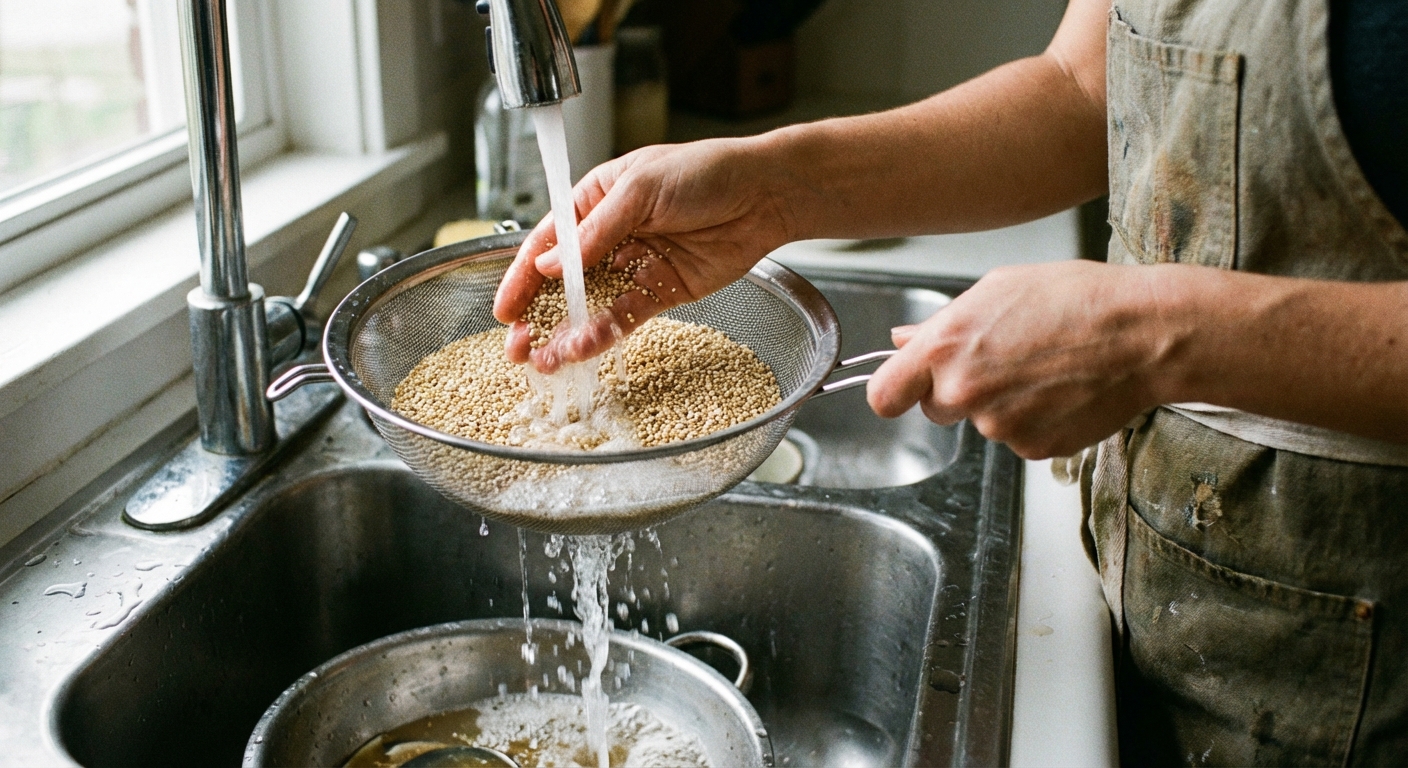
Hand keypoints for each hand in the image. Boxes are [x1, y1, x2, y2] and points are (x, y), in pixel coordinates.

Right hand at [492, 138, 799, 371]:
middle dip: (537, 316)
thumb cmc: (705, 172)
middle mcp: (608, 236)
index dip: (521, 277)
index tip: (504, 310)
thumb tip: (550, 265)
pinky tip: (585, 347)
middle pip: (562, 282)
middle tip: (517, 348)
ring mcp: (634, 265)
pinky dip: (604, 333)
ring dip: (566, 333)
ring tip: (546, 359)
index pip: (546, 243)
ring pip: (590, 306)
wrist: (764, 194)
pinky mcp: (661, 290)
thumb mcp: (640, 189)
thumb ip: (595, 231)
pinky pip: (625, 316)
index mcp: (594, 201)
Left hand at [867, 261, 1167, 458]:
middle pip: (934, 408)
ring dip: (1001, 403)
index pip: (883, 395)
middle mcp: (963, 391)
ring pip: (981, 422)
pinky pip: (1018, 438)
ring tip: (1045, 368)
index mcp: (945, 347)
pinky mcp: (1031, 449)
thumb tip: (904, 338)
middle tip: (1002, 361)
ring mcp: (998, 426)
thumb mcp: (999, 289)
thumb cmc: (1077, 300)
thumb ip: (944, 323)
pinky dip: (1035, 420)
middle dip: (957, 390)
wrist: (1144, 335)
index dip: (894, 391)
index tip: (904, 388)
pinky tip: (1062, 390)